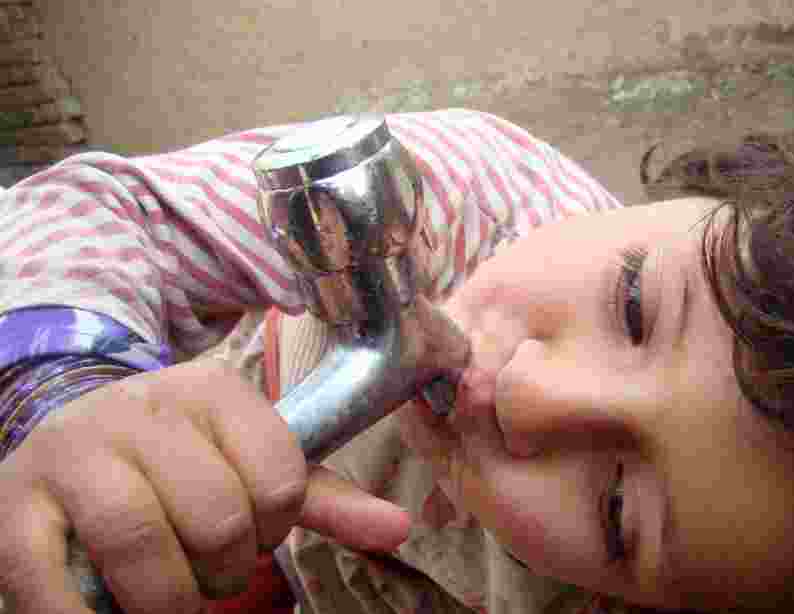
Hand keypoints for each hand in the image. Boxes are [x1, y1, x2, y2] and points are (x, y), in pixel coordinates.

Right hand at [0, 359, 410, 613]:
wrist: (66, 436)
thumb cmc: (179, 461)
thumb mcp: (252, 462)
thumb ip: (322, 498)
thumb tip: (399, 529)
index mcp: (212, 390)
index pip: (281, 474)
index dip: (275, 524)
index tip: (256, 530)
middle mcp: (142, 409)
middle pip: (217, 515)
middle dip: (225, 569)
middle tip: (212, 572)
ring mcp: (73, 453)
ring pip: (140, 541)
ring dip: (168, 599)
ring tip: (171, 600)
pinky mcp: (16, 505)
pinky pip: (50, 581)